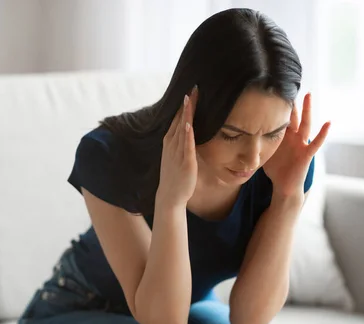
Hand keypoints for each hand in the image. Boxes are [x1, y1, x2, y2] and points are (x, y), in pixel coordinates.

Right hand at [156, 86, 198, 208]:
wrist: (170, 196)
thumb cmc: (175, 176)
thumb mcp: (177, 154)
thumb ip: (182, 142)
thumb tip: (189, 129)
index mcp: (171, 141)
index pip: (178, 119)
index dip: (184, 105)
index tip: (191, 90)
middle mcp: (173, 144)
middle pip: (180, 119)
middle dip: (186, 104)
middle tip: (193, 87)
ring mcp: (178, 153)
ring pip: (182, 129)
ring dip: (186, 114)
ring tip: (190, 98)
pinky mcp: (185, 163)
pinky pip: (186, 146)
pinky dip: (187, 134)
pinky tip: (189, 124)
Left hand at [263, 93, 329, 197]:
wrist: (284, 186)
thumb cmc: (275, 169)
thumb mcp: (264, 152)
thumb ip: (256, 141)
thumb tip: (238, 132)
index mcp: (283, 136)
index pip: (281, 117)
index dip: (278, 104)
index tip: (273, 88)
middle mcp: (293, 137)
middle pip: (294, 116)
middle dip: (292, 101)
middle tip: (289, 84)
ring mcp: (301, 144)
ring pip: (305, 124)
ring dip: (307, 110)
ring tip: (308, 96)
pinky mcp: (307, 154)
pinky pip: (316, 142)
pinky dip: (323, 133)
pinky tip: (328, 123)